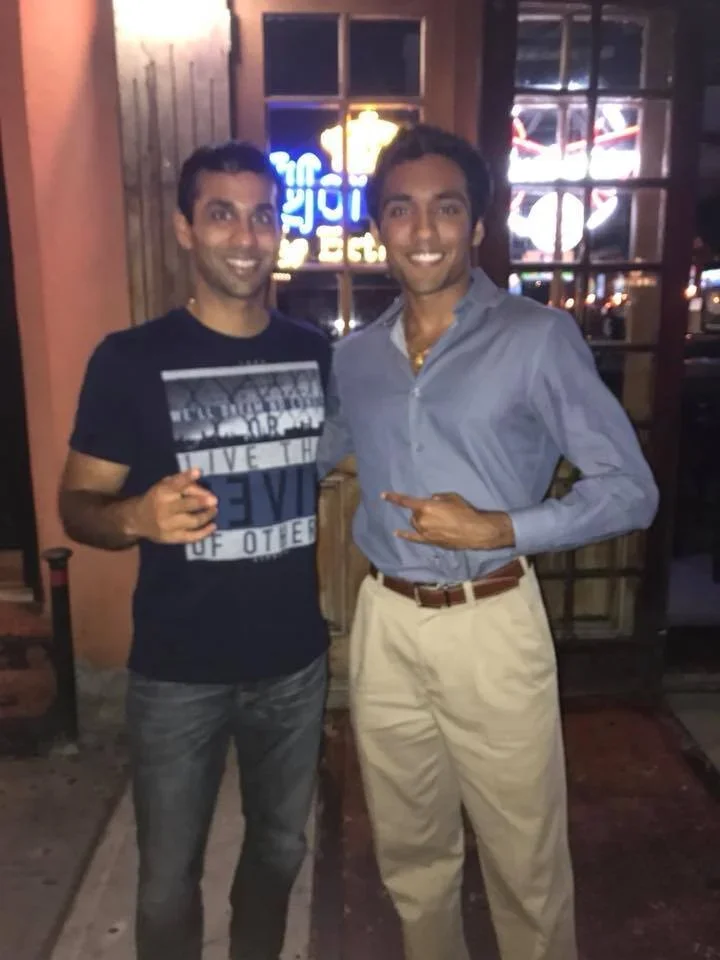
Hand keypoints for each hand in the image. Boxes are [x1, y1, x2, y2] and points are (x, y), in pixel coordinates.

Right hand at [128, 468, 217, 543]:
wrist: (138, 520)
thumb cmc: (157, 498)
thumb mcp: (166, 486)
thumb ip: (184, 485)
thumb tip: (207, 492)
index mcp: (162, 492)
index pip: (176, 484)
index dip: (187, 477)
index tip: (198, 471)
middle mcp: (164, 509)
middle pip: (186, 505)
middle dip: (201, 502)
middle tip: (215, 500)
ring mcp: (168, 525)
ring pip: (193, 521)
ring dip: (207, 515)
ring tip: (214, 510)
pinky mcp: (172, 538)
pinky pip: (192, 537)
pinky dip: (204, 532)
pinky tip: (213, 526)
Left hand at [381, 491, 514, 550]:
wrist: (474, 531)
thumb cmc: (464, 511)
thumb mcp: (452, 497)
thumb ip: (438, 498)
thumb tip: (432, 500)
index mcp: (426, 506)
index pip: (406, 501)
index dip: (394, 497)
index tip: (383, 495)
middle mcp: (422, 520)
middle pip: (414, 513)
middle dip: (421, 510)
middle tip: (436, 511)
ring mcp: (424, 532)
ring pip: (415, 523)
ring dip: (421, 520)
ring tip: (437, 521)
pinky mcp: (428, 541)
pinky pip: (413, 538)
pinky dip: (404, 535)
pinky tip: (396, 533)